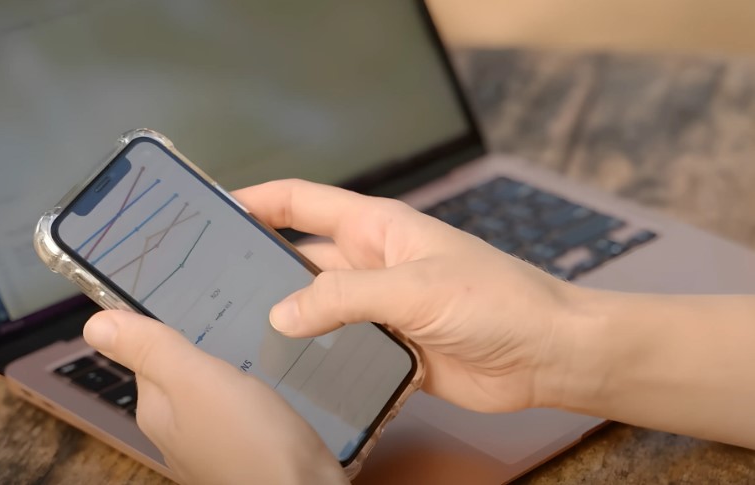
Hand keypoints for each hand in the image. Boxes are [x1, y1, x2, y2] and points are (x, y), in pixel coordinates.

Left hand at [83, 311, 347, 484]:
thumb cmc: (250, 438)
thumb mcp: (196, 381)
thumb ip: (152, 350)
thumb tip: (94, 324)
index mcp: (157, 412)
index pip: (150, 356)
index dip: (169, 327)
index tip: (196, 297)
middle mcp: (180, 432)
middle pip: (186, 374)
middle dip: (207, 346)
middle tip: (236, 315)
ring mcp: (215, 445)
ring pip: (218, 392)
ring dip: (235, 368)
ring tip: (260, 342)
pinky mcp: (251, 451)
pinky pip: (246, 411)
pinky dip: (257, 393)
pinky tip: (277, 383)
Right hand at [234, 179, 578, 412]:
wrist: (548, 354)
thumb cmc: (498, 300)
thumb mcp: (415, 287)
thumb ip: (344, 297)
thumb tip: (282, 313)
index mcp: (377, 229)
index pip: (303, 201)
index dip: (258, 200)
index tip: (213, 210)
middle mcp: (373, 265)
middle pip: (300, 260)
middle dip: (260, 270)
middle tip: (210, 287)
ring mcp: (381, 308)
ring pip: (316, 311)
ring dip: (287, 322)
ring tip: (237, 337)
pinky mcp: (392, 348)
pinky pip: (341, 350)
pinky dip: (318, 360)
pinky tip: (289, 374)